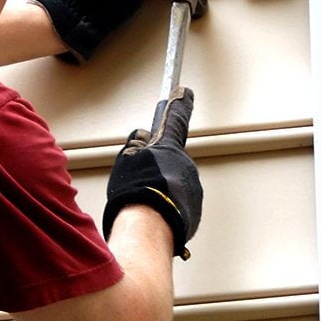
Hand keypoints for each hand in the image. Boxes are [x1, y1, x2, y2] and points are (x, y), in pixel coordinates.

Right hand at [102, 87, 202, 258]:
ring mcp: (193, 190)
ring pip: (175, 183)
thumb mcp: (127, 158)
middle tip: (141, 177)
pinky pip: (178, 202)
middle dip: (158, 166)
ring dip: (161, 188)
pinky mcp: (193, 211)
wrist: (149, 227)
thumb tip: (141, 136)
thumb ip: (136, 144)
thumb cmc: (136, 193)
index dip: (179, 105)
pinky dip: (166, 205)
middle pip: (171, 159)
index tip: (185, 94)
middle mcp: (187, 166)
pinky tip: (152, 212)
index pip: (175, 120)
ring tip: (143, 199)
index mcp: (169, 148)